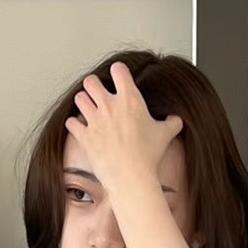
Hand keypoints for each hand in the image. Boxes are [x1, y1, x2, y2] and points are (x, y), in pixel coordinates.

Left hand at [64, 61, 182, 192]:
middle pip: (91, 81)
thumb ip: (172, 122)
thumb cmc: (148, 156)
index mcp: (130, 99)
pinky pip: (72, 122)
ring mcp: (95, 120)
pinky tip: (82, 128)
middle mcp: (109, 106)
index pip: (118, 70)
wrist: (131, 177)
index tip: (119, 78)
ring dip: (84, 102)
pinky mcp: (85, 136)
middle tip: (98, 93)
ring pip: (79, 98)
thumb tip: (176, 119)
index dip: (118, 72)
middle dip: (94, 85)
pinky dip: (75, 124)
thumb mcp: (166, 134)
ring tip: (89, 109)